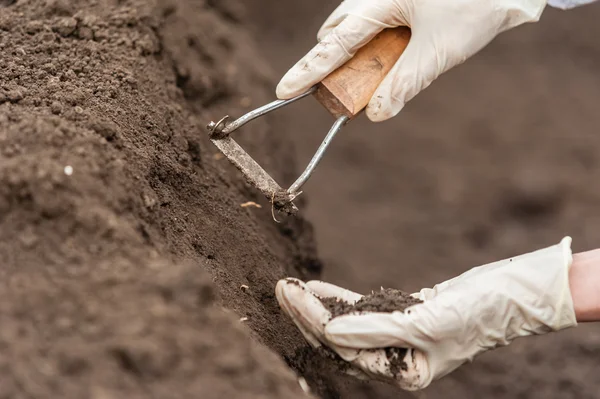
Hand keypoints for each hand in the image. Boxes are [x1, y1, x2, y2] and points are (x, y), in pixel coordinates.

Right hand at [276, 0, 546, 121]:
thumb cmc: (475, 5)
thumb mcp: (438, 52)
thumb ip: (404, 83)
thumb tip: (375, 114)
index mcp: (378, 2)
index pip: (334, 44)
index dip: (308, 71)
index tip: (284, 91)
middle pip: (338, 35)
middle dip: (334, 63)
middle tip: (346, 94)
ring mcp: (386, 1)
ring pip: (355, 32)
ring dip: (359, 58)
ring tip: (383, 74)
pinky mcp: (399, 6)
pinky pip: (375, 29)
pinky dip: (377, 50)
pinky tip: (395, 57)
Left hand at [276, 237, 576, 389]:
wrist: (510, 295)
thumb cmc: (476, 313)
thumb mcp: (424, 323)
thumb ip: (374, 328)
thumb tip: (329, 329)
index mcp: (401, 374)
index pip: (344, 348)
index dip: (314, 320)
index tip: (290, 294)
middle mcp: (394, 360)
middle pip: (338, 340)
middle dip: (307, 315)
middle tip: (280, 288)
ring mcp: (396, 338)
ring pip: (347, 325)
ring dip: (319, 306)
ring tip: (291, 286)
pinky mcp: (400, 317)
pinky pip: (362, 311)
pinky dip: (341, 300)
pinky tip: (318, 288)